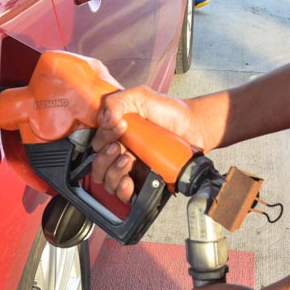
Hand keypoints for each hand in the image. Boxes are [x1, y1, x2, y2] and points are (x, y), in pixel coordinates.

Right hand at [91, 86, 195, 201]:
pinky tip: (129, 180)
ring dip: (113, 172)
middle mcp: (120, 152)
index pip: (95, 144)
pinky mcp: (143, 181)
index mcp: (116, 134)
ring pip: (107, 182)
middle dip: (104, 158)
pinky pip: (124, 194)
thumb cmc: (170, 112)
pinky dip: (122, 189)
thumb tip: (104, 121)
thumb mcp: (140, 96)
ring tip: (128, 160)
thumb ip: (117, 101)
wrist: (194, 126)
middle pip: (96, 166)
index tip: (119, 127)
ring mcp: (131, 168)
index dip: (102, 138)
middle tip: (119, 147)